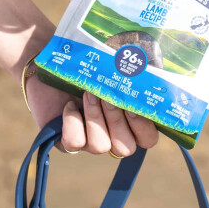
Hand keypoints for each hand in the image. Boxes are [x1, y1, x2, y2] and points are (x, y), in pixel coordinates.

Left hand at [23, 68, 158, 155]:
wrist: (59, 60)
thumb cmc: (95, 61)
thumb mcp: (120, 62)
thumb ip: (139, 70)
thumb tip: (149, 71)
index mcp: (132, 120)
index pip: (148, 138)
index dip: (143, 127)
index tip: (132, 105)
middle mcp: (113, 135)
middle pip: (125, 148)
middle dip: (117, 121)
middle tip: (108, 97)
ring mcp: (90, 141)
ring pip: (100, 146)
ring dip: (95, 117)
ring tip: (88, 94)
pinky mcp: (67, 142)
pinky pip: (75, 143)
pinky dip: (73, 122)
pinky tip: (70, 105)